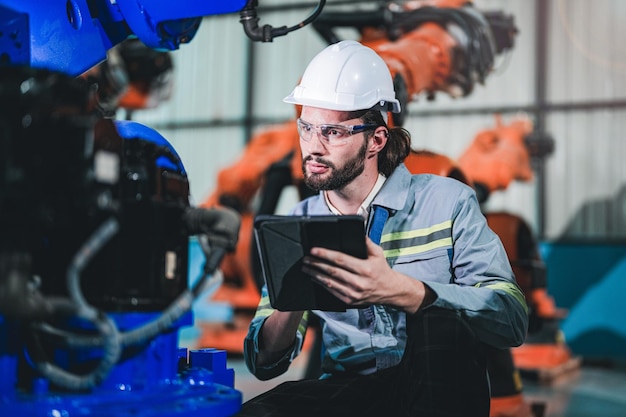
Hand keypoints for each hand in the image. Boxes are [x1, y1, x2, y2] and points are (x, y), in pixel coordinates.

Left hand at [302, 237, 431, 312]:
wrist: (390, 291)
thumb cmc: (382, 269)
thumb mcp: (378, 253)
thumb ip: (367, 241)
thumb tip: (357, 230)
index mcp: (365, 269)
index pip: (340, 260)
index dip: (325, 254)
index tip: (313, 250)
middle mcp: (359, 282)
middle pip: (332, 271)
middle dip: (316, 264)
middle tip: (305, 258)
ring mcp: (353, 293)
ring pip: (329, 283)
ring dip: (315, 274)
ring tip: (305, 267)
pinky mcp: (349, 301)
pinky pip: (331, 292)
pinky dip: (321, 284)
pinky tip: (314, 277)